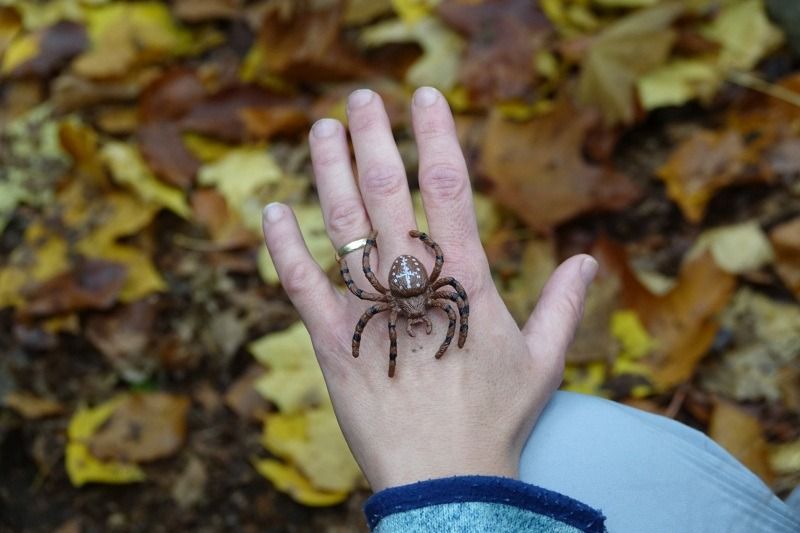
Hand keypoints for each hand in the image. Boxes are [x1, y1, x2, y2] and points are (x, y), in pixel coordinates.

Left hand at [261, 87, 596, 491]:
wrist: (448, 482)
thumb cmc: (497, 421)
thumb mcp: (544, 361)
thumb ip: (563, 304)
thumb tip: (588, 258)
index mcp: (466, 283)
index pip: (449, 189)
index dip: (435, 136)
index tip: (425, 97)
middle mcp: (414, 286)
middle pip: (388, 193)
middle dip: (374, 139)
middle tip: (361, 97)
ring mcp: (370, 311)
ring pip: (343, 226)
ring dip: (328, 172)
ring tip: (321, 128)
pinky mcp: (333, 343)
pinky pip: (301, 285)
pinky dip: (284, 246)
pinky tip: (272, 209)